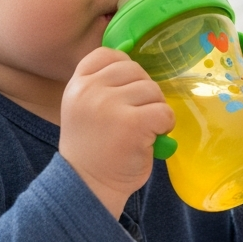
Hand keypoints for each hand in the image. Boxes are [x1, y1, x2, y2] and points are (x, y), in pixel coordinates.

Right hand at [59, 47, 174, 218]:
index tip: (125, 92)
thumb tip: (139, 69)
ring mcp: (110, 105)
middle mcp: (90, 90)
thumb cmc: (94, 148)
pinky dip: (165, 125)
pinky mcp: (132, 123)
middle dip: (144, 93)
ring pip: (153, 90)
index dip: (125, 69)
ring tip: (142, 130)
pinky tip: (151, 138)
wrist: (88, 187)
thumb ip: (103, 86)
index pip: (107, 54)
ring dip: (155, 110)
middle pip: (135, 70)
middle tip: (136, 117)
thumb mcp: (85, 108)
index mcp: (77, 84)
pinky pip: (164, 112)